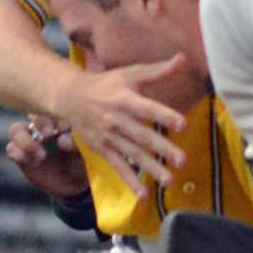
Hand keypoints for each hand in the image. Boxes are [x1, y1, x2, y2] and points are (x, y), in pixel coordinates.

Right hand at [5, 116, 88, 199]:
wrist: (73, 184)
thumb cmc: (83, 164)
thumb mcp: (86, 156)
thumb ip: (77, 146)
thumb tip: (62, 140)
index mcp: (61, 121)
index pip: (54, 110)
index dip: (56, 116)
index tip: (65, 128)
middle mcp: (43, 127)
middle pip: (32, 114)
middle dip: (39, 122)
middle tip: (49, 134)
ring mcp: (30, 140)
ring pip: (16, 129)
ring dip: (26, 141)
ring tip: (41, 156)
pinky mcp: (21, 155)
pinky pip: (11, 149)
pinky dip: (20, 155)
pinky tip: (35, 163)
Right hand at [56, 57, 189, 197]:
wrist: (69, 97)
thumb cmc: (106, 83)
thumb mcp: (130, 73)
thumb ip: (158, 70)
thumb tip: (183, 57)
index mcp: (124, 98)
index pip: (147, 108)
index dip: (164, 115)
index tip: (182, 123)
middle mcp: (116, 119)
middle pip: (142, 135)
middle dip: (163, 149)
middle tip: (183, 160)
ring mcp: (108, 136)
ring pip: (132, 154)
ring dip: (151, 168)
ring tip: (170, 181)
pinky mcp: (102, 149)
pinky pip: (118, 167)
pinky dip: (130, 181)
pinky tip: (144, 194)